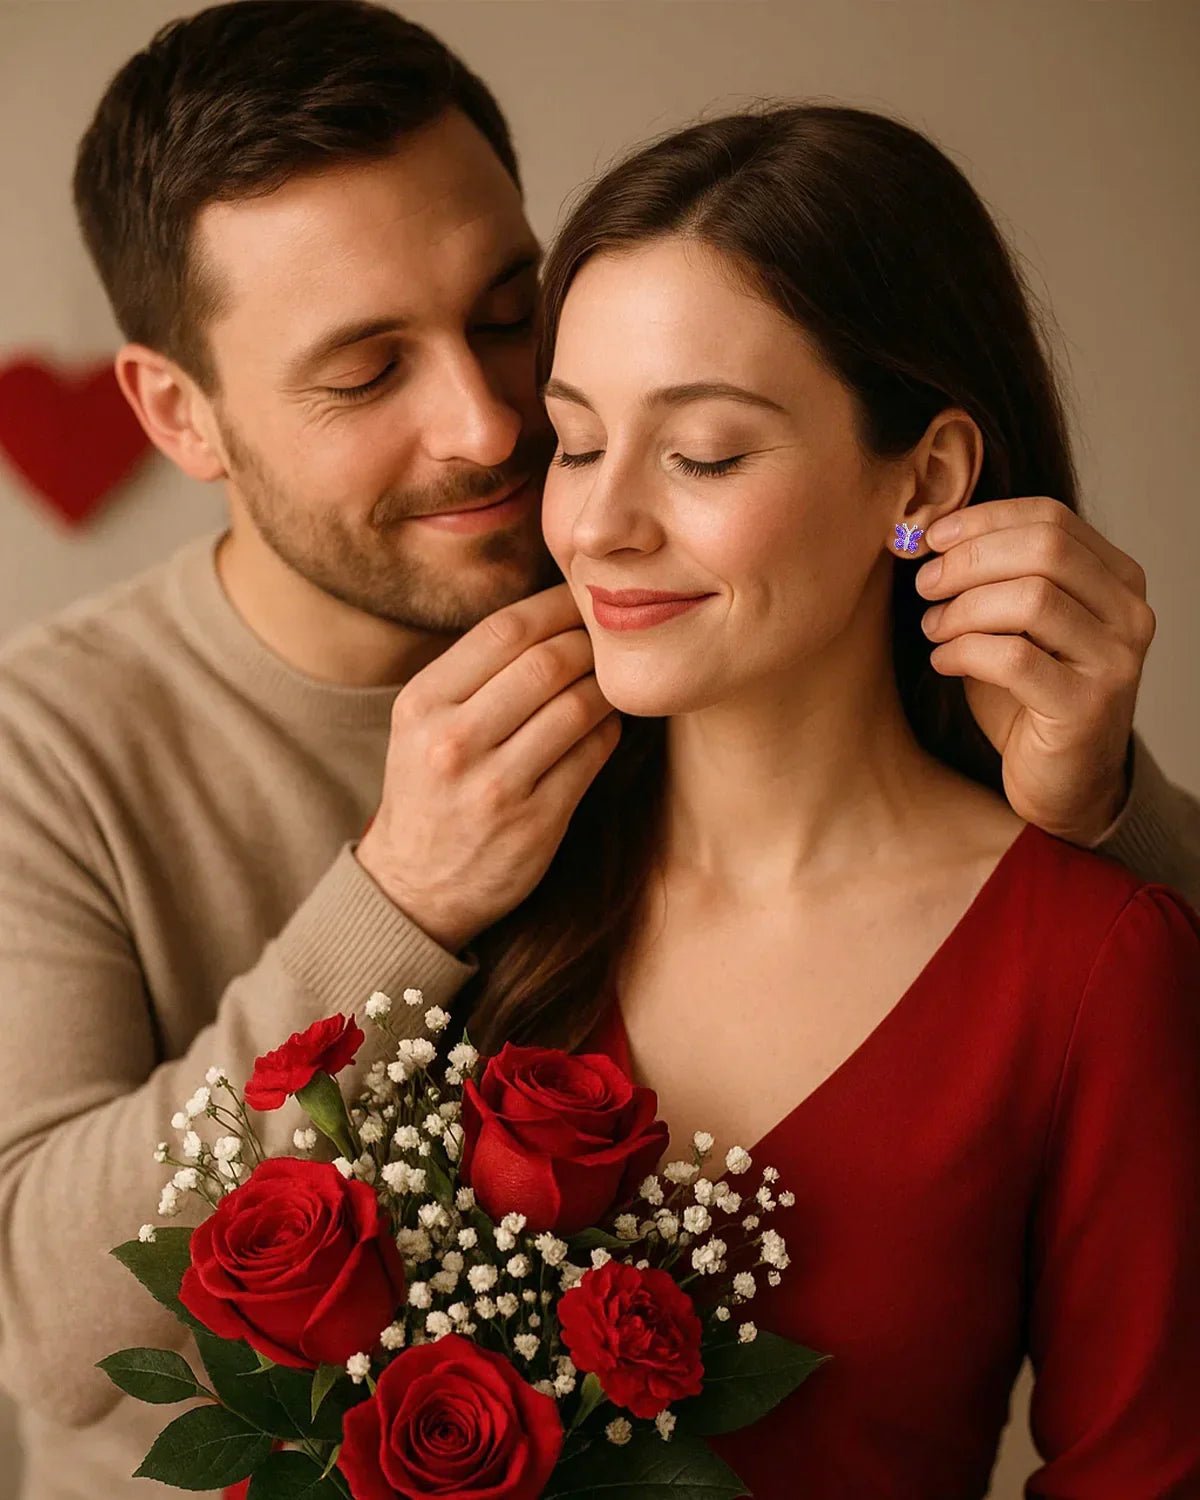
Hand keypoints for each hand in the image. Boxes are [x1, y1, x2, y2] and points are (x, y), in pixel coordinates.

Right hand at [356, 584, 619, 950]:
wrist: (415, 887)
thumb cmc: (428, 790)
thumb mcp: (421, 724)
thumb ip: (472, 674)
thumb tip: (549, 615)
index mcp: (422, 704)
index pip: (504, 630)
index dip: (554, 606)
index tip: (581, 601)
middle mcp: (453, 741)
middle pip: (546, 663)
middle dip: (588, 643)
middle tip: (607, 640)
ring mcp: (495, 785)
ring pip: (576, 707)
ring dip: (605, 687)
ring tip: (611, 680)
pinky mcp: (534, 822)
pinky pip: (591, 756)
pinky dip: (608, 730)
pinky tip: (605, 725)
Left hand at [916, 497, 1155, 845]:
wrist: (1062, 780)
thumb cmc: (1028, 695)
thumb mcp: (1013, 623)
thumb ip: (992, 576)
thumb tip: (925, 534)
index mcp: (1116, 578)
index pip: (1051, 517)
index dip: (983, 520)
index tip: (930, 538)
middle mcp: (1128, 613)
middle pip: (1044, 548)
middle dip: (969, 560)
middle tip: (925, 584)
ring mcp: (1115, 660)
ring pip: (1032, 599)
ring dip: (963, 609)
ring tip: (934, 629)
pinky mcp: (1087, 706)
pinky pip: (1014, 658)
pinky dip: (965, 652)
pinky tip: (944, 662)